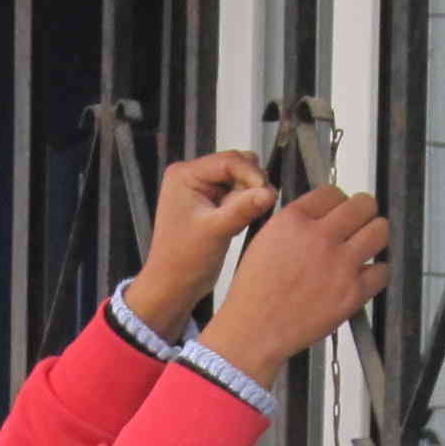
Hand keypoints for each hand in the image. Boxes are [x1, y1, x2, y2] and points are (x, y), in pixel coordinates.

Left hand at [126, 151, 276, 336]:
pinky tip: (234, 226)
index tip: (267, 195)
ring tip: (236, 223)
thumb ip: (244, 208)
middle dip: (249, 187)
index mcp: (185, 174)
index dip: (252, 175)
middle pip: (237, 166)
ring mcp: (202, 187)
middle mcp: (192, 175)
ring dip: (247, 199)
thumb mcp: (216, 231)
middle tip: (247, 214)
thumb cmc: (186, 259)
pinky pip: (238, 194)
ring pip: (241, 180)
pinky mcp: (211, 201)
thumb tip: (271, 192)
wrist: (173, 285)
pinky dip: (243, 207)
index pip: (229, 160)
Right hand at [196, 187, 388, 385]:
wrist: (254, 331)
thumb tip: (325, 214)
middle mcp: (318, 237)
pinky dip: (375, 273)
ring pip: (380, 231)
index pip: (333, 192)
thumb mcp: (264, 241)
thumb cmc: (255, 292)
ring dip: (375, 236)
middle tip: (360, 223)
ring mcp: (339, 265)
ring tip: (365, 245)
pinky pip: (382, 270)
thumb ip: (295, 223)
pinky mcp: (353, 293)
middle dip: (363, 212)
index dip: (339, 202)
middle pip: (363, 205)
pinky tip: (363, 276)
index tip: (339, 212)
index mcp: (292, 221)